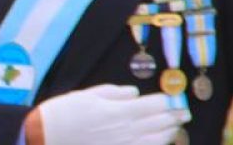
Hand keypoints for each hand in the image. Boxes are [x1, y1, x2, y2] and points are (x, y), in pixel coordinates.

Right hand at [28, 85, 187, 144]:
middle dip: (174, 117)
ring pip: (157, 140)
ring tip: (175, 127)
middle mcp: (127, 130)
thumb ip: (115, 93)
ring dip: (169, 132)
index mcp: (120, 111)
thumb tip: (134, 93)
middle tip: (184, 113)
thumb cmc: (65, 113)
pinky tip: (158, 142)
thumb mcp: (89, 95)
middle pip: (160, 123)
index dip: (169, 102)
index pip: (155, 105)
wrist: (48, 136)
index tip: (177, 100)